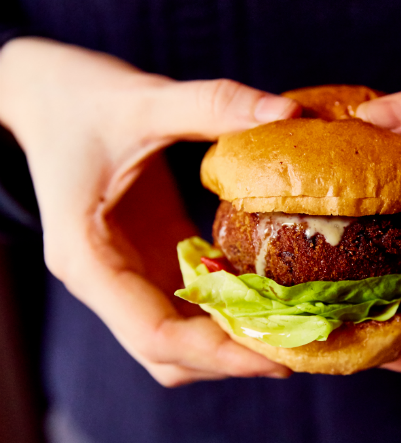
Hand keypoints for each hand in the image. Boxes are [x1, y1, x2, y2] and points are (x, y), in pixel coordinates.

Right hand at [0, 38, 298, 384]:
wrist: (49, 93)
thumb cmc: (81, 98)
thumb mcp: (144, 98)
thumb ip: (212, 104)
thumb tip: (288, 111)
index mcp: (89, 260)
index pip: (157, 336)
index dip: (221, 356)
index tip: (280, 359)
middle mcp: (105, 280)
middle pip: (170, 354)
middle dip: (232, 358)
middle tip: (298, 346)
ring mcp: (127, 273)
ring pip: (179, 338)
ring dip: (231, 342)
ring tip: (291, 329)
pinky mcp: (149, 257)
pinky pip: (189, 304)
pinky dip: (227, 310)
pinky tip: (269, 296)